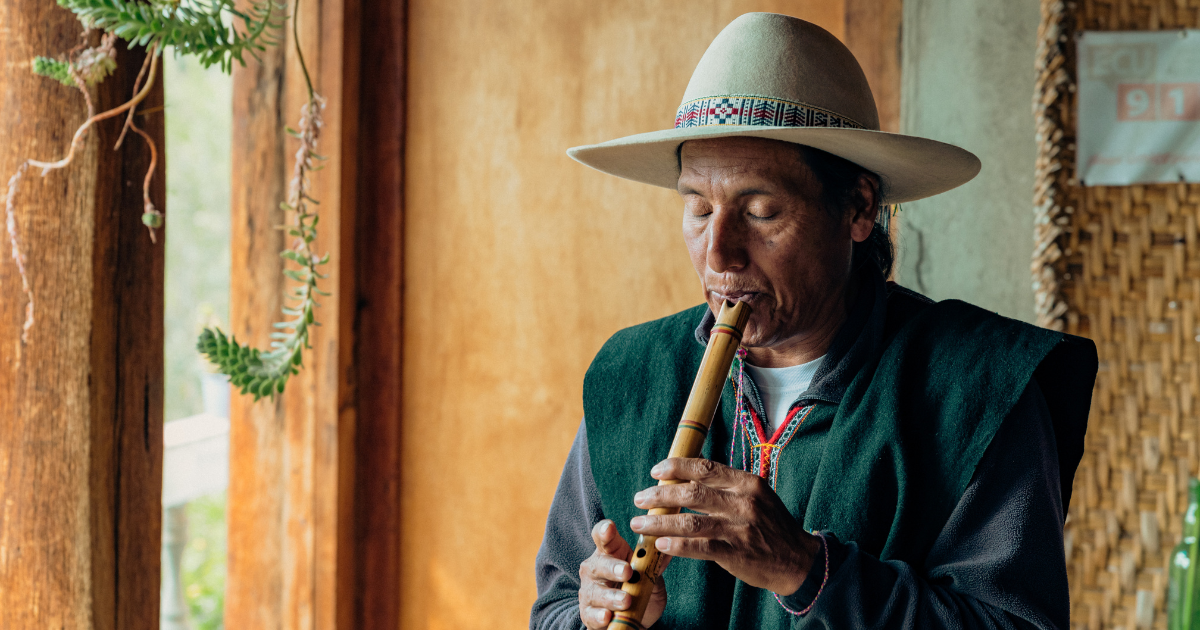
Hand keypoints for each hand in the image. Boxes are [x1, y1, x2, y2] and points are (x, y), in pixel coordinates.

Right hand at [578, 519, 668, 628]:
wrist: (628, 621)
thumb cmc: (637, 592)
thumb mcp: (650, 577)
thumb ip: (655, 565)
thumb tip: (670, 549)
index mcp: (610, 554)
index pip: (604, 538)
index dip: (604, 532)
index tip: (609, 528)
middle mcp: (595, 569)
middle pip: (599, 564)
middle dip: (613, 567)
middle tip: (627, 571)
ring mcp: (589, 591)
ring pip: (596, 592)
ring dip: (611, 596)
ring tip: (626, 600)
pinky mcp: (588, 613)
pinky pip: (592, 614)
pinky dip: (600, 616)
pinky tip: (607, 616)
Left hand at [629, 457, 818, 594]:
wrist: (799, 560)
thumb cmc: (772, 526)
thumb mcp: (757, 496)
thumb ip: (728, 486)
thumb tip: (689, 476)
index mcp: (747, 483)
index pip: (705, 468)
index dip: (677, 467)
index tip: (656, 471)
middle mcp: (743, 502)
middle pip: (692, 492)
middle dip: (660, 494)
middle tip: (639, 498)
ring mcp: (739, 528)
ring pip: (690, 521)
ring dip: (659, 521)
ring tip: (639, 523)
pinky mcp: (736, 553)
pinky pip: (700, 547)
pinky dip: (677, 545)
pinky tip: (660, 544)